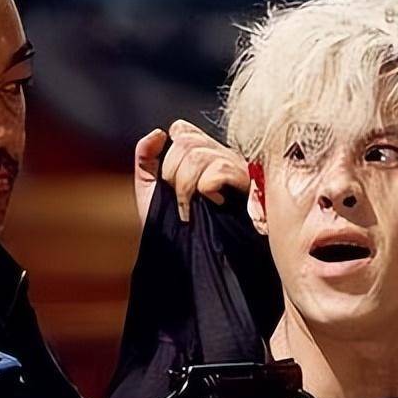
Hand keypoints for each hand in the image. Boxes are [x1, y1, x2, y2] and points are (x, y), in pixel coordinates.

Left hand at [133, 119, 248, 224]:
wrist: (195, 268)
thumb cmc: (178, 232)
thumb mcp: (152, 194)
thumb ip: (146, 160)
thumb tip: (157, 133)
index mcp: (203, 155)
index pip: (182, 130)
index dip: (168, 152)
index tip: (168, 183)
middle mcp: (223, 155)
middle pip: (187, 141)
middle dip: (171, 173)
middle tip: (178, 202)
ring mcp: (238, 169)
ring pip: (200, 154)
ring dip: (185, 186)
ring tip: (190, 210)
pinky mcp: (250, 185)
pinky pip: (220, 169)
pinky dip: (206, 188)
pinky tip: (212, 206)